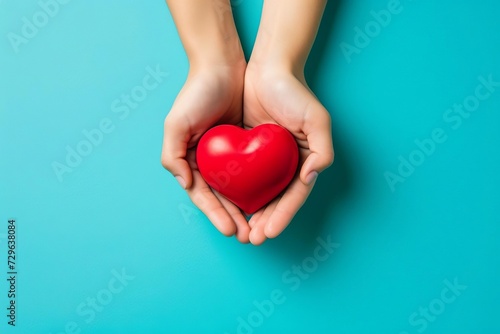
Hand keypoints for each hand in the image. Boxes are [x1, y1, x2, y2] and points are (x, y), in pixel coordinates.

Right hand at [161, 62, 249, 242]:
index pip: (204, 196)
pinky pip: (254, 172)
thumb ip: (173, 155)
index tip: (232, 230)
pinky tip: (269, 200)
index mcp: (192, 161)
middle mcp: (210, 161)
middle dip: (234, 218)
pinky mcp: (247, 146)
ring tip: (260, 227)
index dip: (216, 214)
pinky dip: (259, 187)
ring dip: (248, 209)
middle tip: (249, 236)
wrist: (222, 65)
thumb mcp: (176, 123)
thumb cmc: (196, 93)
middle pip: (223, 198)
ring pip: (240, 189)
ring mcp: (229, 154)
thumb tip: (184, 184)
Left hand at [243, 62, 333, 244]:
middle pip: (275, 200)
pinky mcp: (247, 150)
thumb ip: (322, 150)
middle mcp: (285, 163)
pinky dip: (237, 193)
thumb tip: (310, 178)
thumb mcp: (317, 119)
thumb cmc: (295, 92)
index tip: (269, 233)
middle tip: (252, 239)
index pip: (294, 196)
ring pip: (257, 193)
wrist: (268, 69)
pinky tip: (229, 206)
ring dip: (250, 214)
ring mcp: (265, 159)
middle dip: (265, 222)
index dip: (283, 216)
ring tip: (240, 231)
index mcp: (303, 161)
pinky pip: (242, 176)